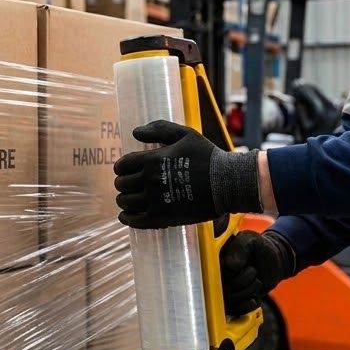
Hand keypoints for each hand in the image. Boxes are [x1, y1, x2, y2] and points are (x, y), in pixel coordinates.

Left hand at [112, 120, 262, 228]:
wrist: (227, 183)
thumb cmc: (208, 157)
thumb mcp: (185, 134)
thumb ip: (159, 129)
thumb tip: (135, 132)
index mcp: (152, 160)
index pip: (123, 166)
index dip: (121, 168)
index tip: (125, 170)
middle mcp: (150, 180)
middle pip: (122, 184)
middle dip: (123, 183)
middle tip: (128, 184)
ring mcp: (155, 200)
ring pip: (125, 202)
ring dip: (124, 199)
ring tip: (129, 198)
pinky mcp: (162, 218)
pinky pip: (135, 220)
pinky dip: (127, 218)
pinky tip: (126, 215)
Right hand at [220, 231, 294, 316]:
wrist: (274, 260)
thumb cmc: (261, 248)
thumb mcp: (251, 240)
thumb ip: (240, 248)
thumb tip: (229, 266)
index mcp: (216, 258)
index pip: (213, 273)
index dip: (230, 274)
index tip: (242, 267)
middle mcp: (216, 274)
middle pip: (222, 289)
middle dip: (244, 282)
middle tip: (253, 271)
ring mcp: (223, 288)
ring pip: (229, 301)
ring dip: (248, 292)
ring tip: (255, 281)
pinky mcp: (232, 300)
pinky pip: (234, 310)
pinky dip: (247, 305)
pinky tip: (254, 296)